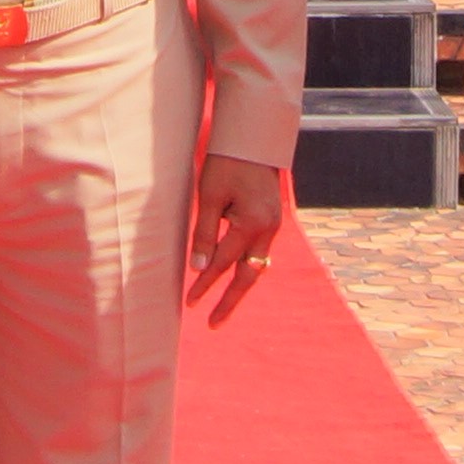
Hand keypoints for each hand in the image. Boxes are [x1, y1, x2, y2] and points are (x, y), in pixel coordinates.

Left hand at [182, 157, 286, 327]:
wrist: (253, 139)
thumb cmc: (226, 163)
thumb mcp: (209, 196)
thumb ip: (205, 233)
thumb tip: (198, 268)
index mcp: (252, 223)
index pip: (223, 263)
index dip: (205, 284)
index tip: (189, 302)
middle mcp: (268, 229)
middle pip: (248, 275)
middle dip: (230, 301)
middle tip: (213, 324)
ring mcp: (274, 225)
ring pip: (256, 266)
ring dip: (240, 287)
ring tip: (224, 308)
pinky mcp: (272, 221)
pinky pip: (259, 252)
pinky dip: (247, 268)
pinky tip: (236, 278)